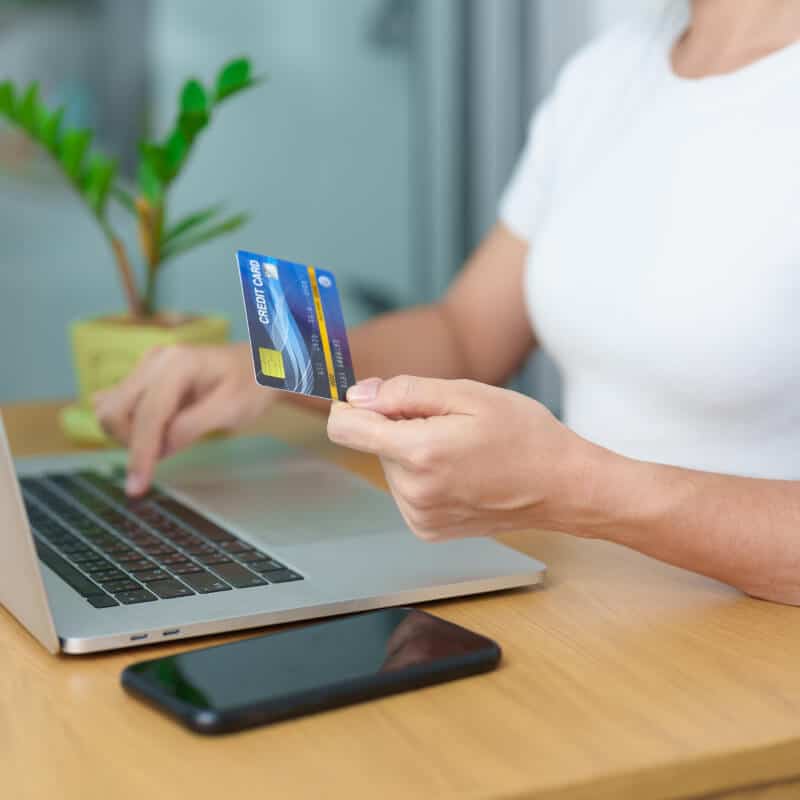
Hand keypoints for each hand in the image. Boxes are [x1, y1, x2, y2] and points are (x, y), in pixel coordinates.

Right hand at [94, 342, 271, 495]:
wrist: (258, 367)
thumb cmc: (251, 385)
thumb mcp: (233, 409)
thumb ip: (194, 426)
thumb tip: (161, 446)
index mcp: (177, 363)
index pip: (147, 414)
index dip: (140, 453)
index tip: (137, 486)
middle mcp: (155, 361)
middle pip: (115, 410)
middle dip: (131, 442)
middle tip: (163, 454)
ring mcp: (147, 366)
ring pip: (112, 409)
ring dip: (130, 435)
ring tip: (169, 438)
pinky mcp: (144, 377)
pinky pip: (120, 405)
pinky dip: (130, 425)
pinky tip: (154, 431)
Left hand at [327, 375, 593, 540]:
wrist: (562, 487)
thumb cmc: (524, 436)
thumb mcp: (468, 395)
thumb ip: (405, 392)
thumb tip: (359, 394)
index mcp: (419, 453)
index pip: (345, 428)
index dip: (354, 406)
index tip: (376, 398)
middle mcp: (412, 491)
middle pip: (372, 444)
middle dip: (399, 427)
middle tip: (449, 424)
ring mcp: (420, 516)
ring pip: (390, 467)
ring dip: (413, 452)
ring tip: (460, 449)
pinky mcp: (428, 529)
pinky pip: (406, 490)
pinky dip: (424, 476)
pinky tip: (460, 472)